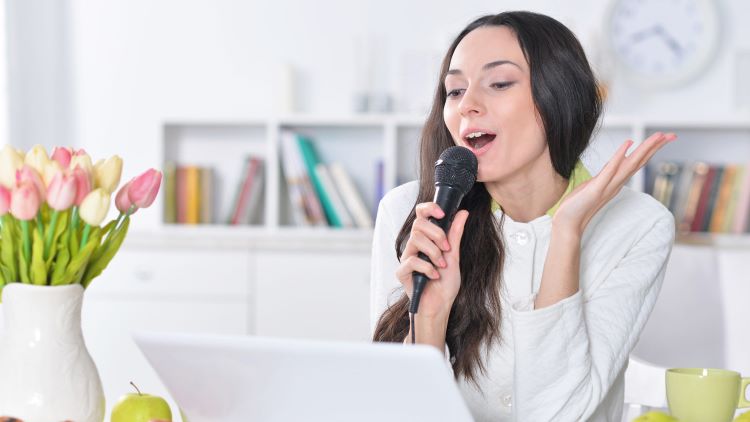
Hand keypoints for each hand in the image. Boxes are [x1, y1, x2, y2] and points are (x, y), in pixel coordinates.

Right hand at [395, 202, 468, 318]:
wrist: (440, 306)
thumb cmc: (445, 284)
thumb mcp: (454, 256)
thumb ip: (455, 234)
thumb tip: (462, 212)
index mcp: (425, 240)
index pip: (421, 215)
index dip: (429, 209)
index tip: (443, 214)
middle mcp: (414, 247)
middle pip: (418, 225)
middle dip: (436, 235)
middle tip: (446, 249)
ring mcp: (407, 259)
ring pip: (415, 240)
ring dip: (433, 252)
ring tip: (441, 265)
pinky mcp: (402, 272)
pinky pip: (412, 261)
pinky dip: (427, 268)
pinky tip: (434, 276)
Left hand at [553, 131, 676, 235]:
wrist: (567, 225)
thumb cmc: (578, 206)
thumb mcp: (593, 187)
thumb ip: (604, 178)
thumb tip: (611, 170)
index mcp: (615, 182)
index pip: (636, 164)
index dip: (649, 151)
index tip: (663, 138)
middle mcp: (615, 184)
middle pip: (639, 162)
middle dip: (655, 148)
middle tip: (671, 134)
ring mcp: (607, 187)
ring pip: (630, 165)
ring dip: (644, 149)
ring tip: (658, 136)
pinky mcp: (596, 189)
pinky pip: (609, 171)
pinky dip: (619, 157)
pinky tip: (627, 144)